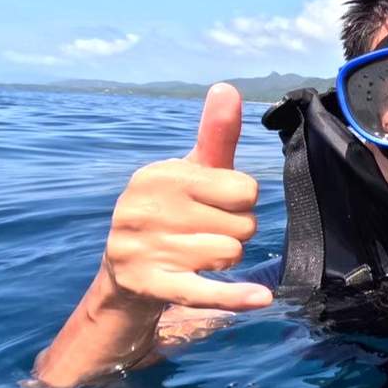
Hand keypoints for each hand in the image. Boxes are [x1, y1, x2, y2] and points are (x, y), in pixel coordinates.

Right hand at [101, 83, 271, 311]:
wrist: (126, 270)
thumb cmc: (171, 211)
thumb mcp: (190, 173)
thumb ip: (215, 135)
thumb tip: (227, 88)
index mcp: (160, 175)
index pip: (245, 189)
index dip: (241, 202)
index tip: (215, 204)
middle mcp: (146, 209)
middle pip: (243, 225)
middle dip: (235, 232)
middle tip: (205, 232)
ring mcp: (145, 249)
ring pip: (231, 255)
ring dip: (225, 260)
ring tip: (196, 253)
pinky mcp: (152, 285)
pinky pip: (205, 292)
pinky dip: (234, 297)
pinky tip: (260, 299)